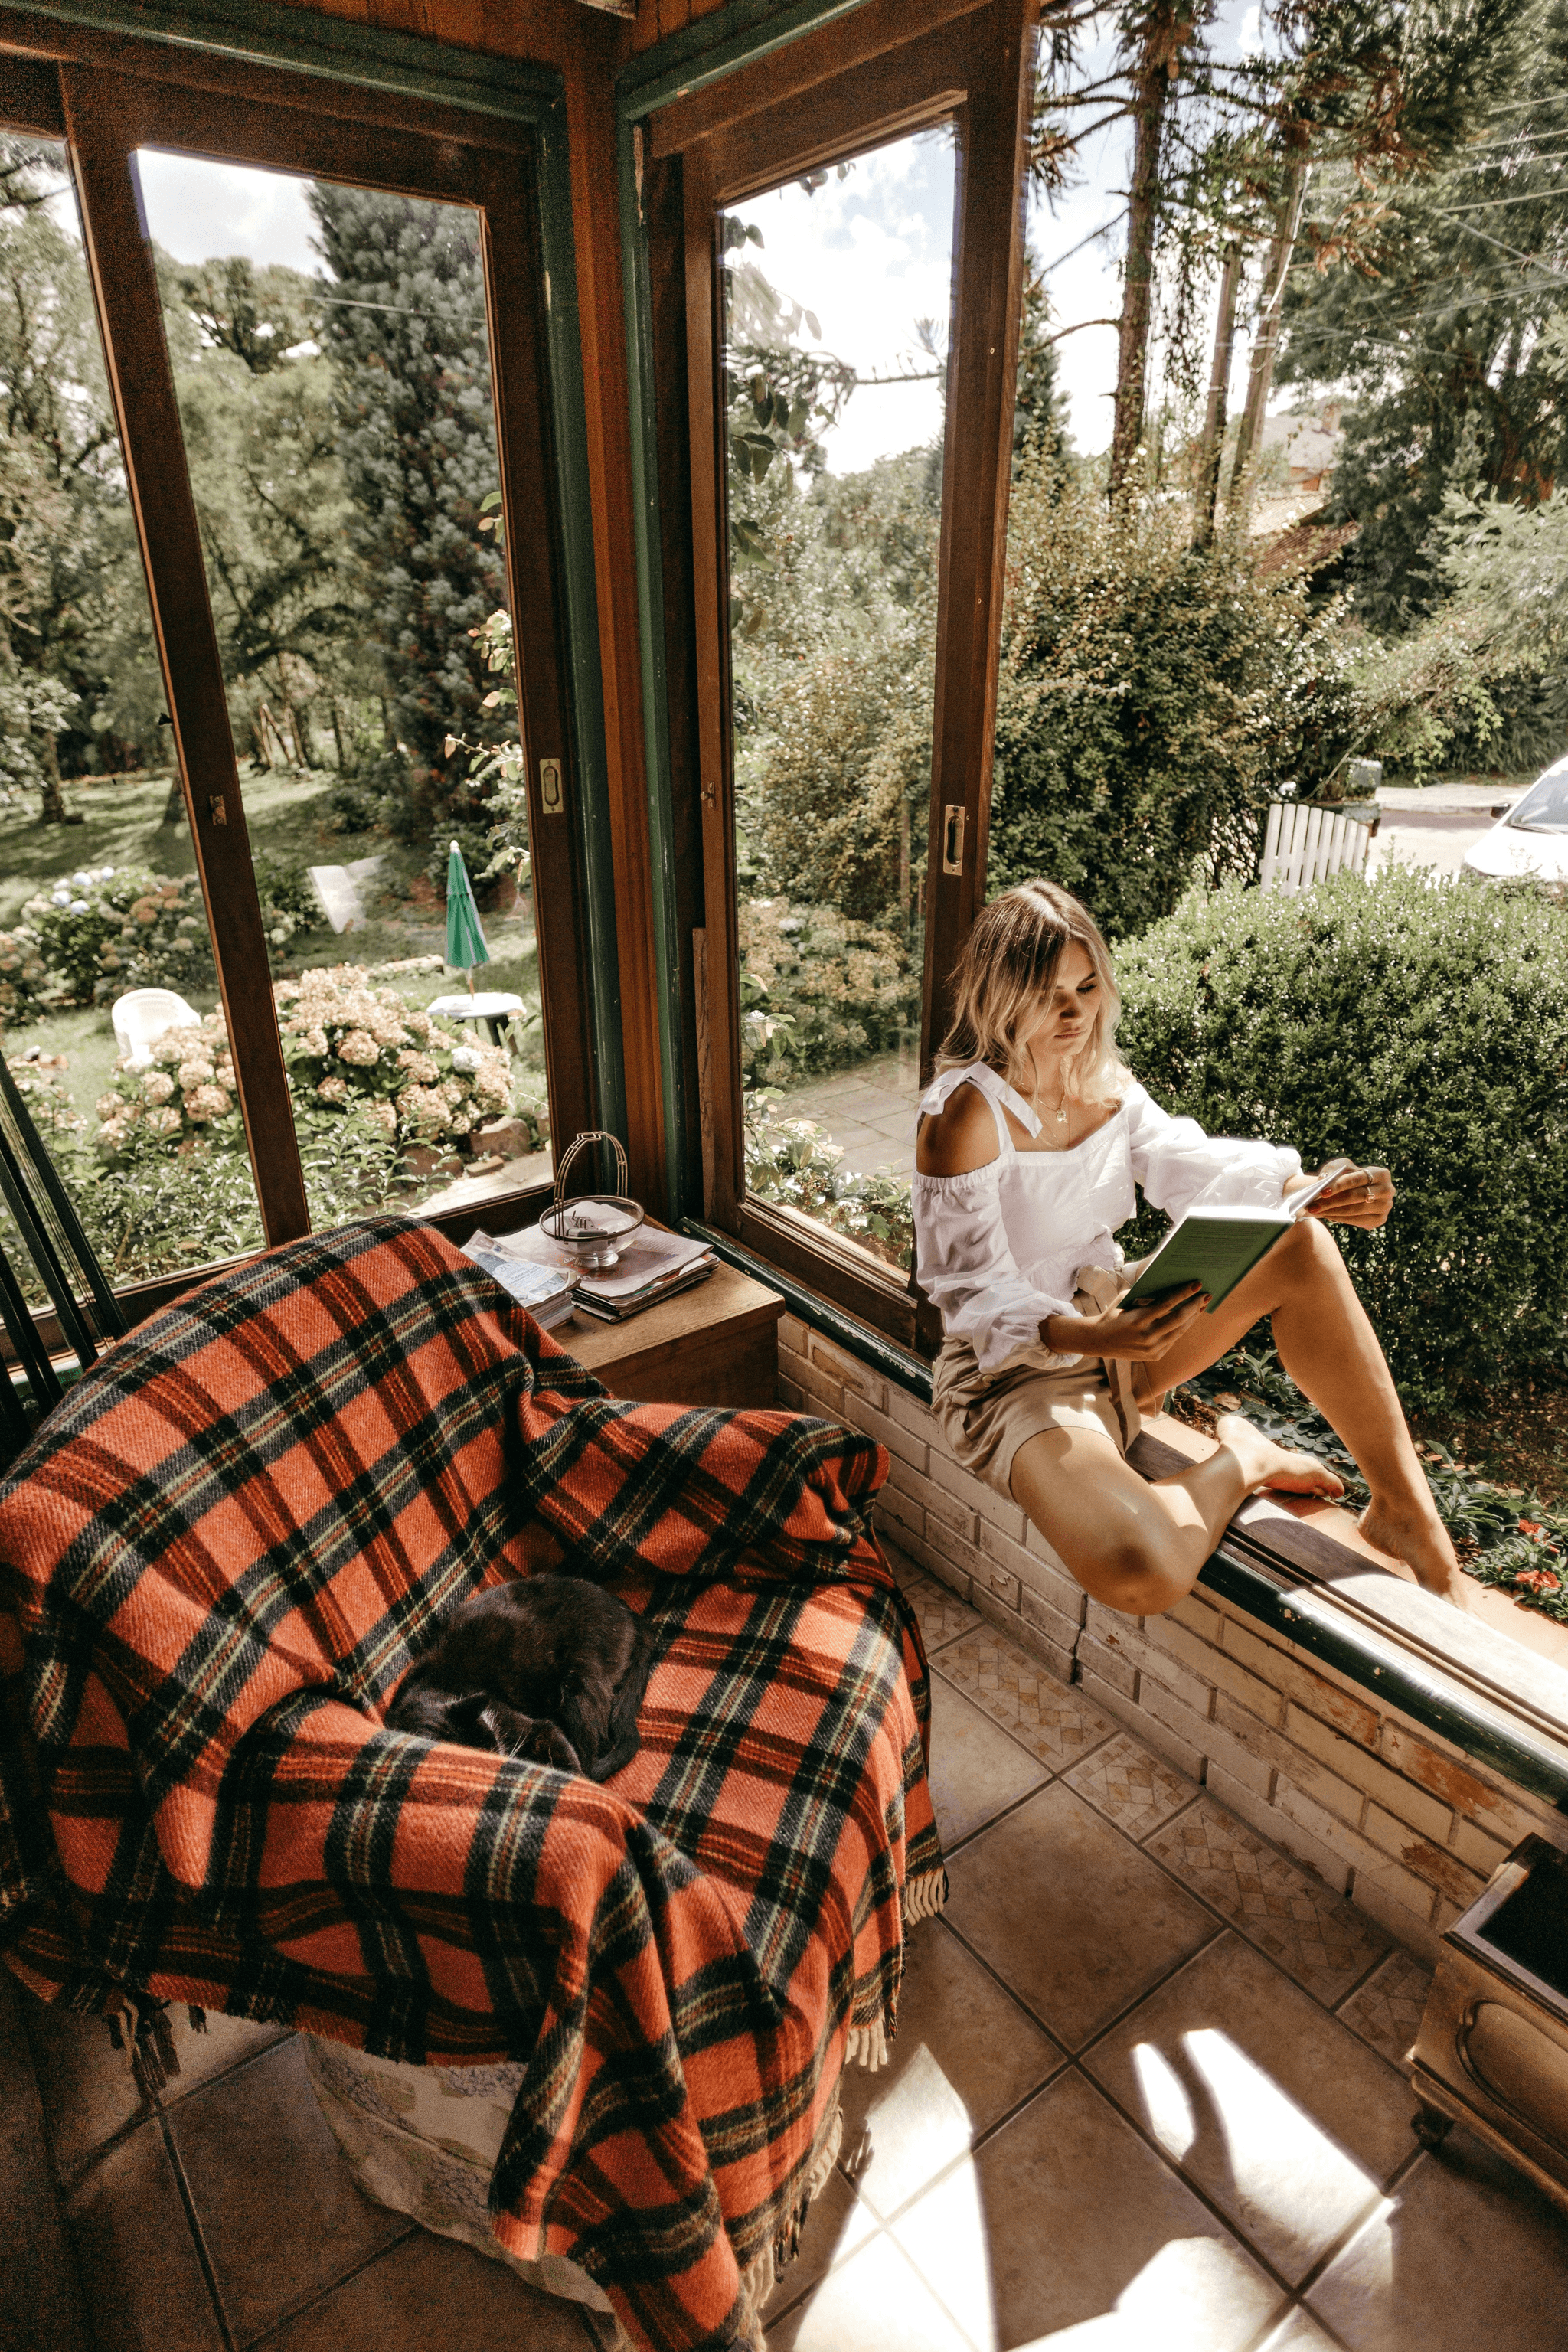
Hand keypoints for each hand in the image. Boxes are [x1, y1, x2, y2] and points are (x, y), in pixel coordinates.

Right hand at [1043, 1282, 1209, 1362]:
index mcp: (1137, 1319)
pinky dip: (1182, 1328)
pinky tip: (1189, 1318)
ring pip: (1180, 1331)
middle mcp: (1146, 1336)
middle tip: (1206, 1295)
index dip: (1184, 1293)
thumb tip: (1170, 1284)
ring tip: (1201, 1306)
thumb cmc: (1113, 1314)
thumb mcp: (1126, 1300)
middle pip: (1178, 1319)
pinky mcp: (1155, 1356)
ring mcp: (1151, 1349)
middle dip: (1194, 1306)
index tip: (1197, 1284)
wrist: (1098, 1341)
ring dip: (1193, 1318)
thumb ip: (1145, 1294)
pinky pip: (1173, 1340)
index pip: (1167, 1304)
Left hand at [1296, 1157, 1394, 1229]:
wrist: (1354, 1191)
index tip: (1321, 1191)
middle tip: (1312, 1205)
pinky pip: (1357, 1220)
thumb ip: (1334, 1169)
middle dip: (1332, 1201)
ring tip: (1314, 1211)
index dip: (1339, 1185)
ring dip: (1332, 1211)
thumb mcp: (1341, 1167)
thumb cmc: (1347, 1176)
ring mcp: (1385, 1206)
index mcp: (1382, 1174)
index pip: (1358, 1179)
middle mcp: (1387, 1190)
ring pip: (1355, 1210)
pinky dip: (1339, 1218)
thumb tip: (1324, 1179)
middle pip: (1356, 1196)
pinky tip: (1325, 1216)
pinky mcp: (1380, 1219)